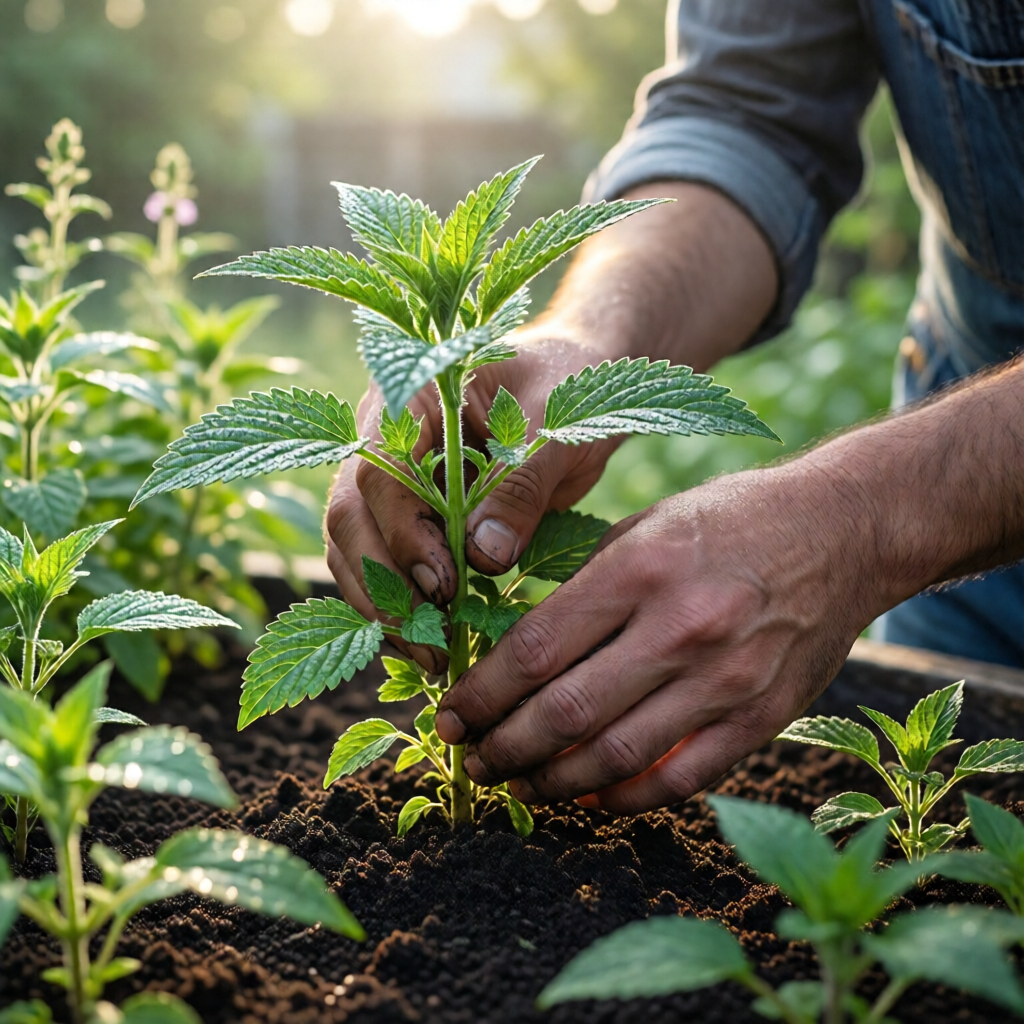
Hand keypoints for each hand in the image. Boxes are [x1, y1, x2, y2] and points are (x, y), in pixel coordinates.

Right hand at [325, 326, 620, 670]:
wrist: (570, 380)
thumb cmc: (567, 384)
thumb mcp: (558, 425)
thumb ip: (521, 484)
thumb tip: (484, 556)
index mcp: (407, 396)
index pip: (379, 473)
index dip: (403, 536)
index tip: (444, 585)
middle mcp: (381, 438)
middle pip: (351, 519)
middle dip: (383, 586)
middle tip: (430, 641)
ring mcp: (389, 480)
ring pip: (354, 550)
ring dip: (383, 608)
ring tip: (430, 656)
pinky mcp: (407, 516)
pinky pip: (382, 565)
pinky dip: (398, 608)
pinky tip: (428, 644)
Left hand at [433, 464, 883, 812]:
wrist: (840, 533)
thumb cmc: (728, 521)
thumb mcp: (646, 526)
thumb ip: (585, 588)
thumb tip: (519, 652)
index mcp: (641, 568)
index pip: (536, 648)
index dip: (482, 693)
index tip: (451, 715)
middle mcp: (681, 627)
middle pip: (566, 712)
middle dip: (503, 747)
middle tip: (472, 761)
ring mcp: (725, 679)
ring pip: (615, 757)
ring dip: (552, 782)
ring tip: (517, 784)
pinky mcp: (761, 717)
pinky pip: (679, 779)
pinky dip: (624, 798)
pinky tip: (588, 796)